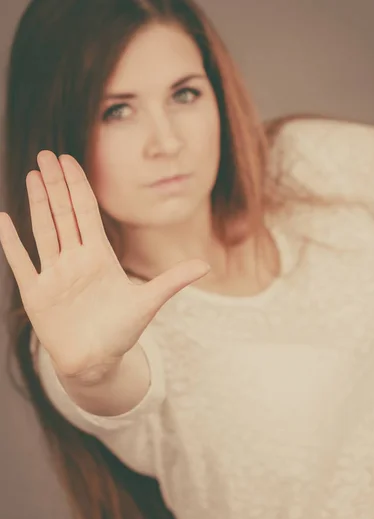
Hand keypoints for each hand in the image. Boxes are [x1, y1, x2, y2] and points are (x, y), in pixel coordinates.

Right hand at [0, 151, 209, 378]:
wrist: (96, 362)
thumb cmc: (122, 333)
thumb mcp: (148, 303)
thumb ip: (172, 281)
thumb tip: (206, 265)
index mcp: (100, 257)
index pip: (86, 213)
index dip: (78, 185)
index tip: (68, 159)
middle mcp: (75, 260)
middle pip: (64, 214)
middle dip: (56, 183)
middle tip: (46, 153)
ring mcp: (54, 275)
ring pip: (44, 230)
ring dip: (37, 203)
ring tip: (32, 174)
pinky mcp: (36, 294)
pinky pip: (21, 262)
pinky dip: (12, 242)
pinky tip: (4, 218)